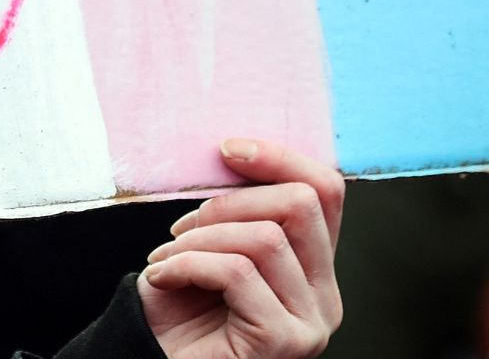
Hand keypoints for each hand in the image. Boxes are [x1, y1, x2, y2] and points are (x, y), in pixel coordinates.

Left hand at [139, 139, 345, 358]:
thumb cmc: (177, 310)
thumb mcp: (212, 245)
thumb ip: (238, 212)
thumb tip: (234, 152)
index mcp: (314, 267)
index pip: (326, 192)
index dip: (280, 159)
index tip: (227, 150)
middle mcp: (326, 296)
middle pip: (301, 205)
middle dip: (228, 202)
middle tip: (181, 228)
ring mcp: (311, 323)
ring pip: (265, 238)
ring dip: (199, 239)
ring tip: (166, 258)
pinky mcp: (283, 341)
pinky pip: (237, 272)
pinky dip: (188, 264)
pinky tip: (162, 279)